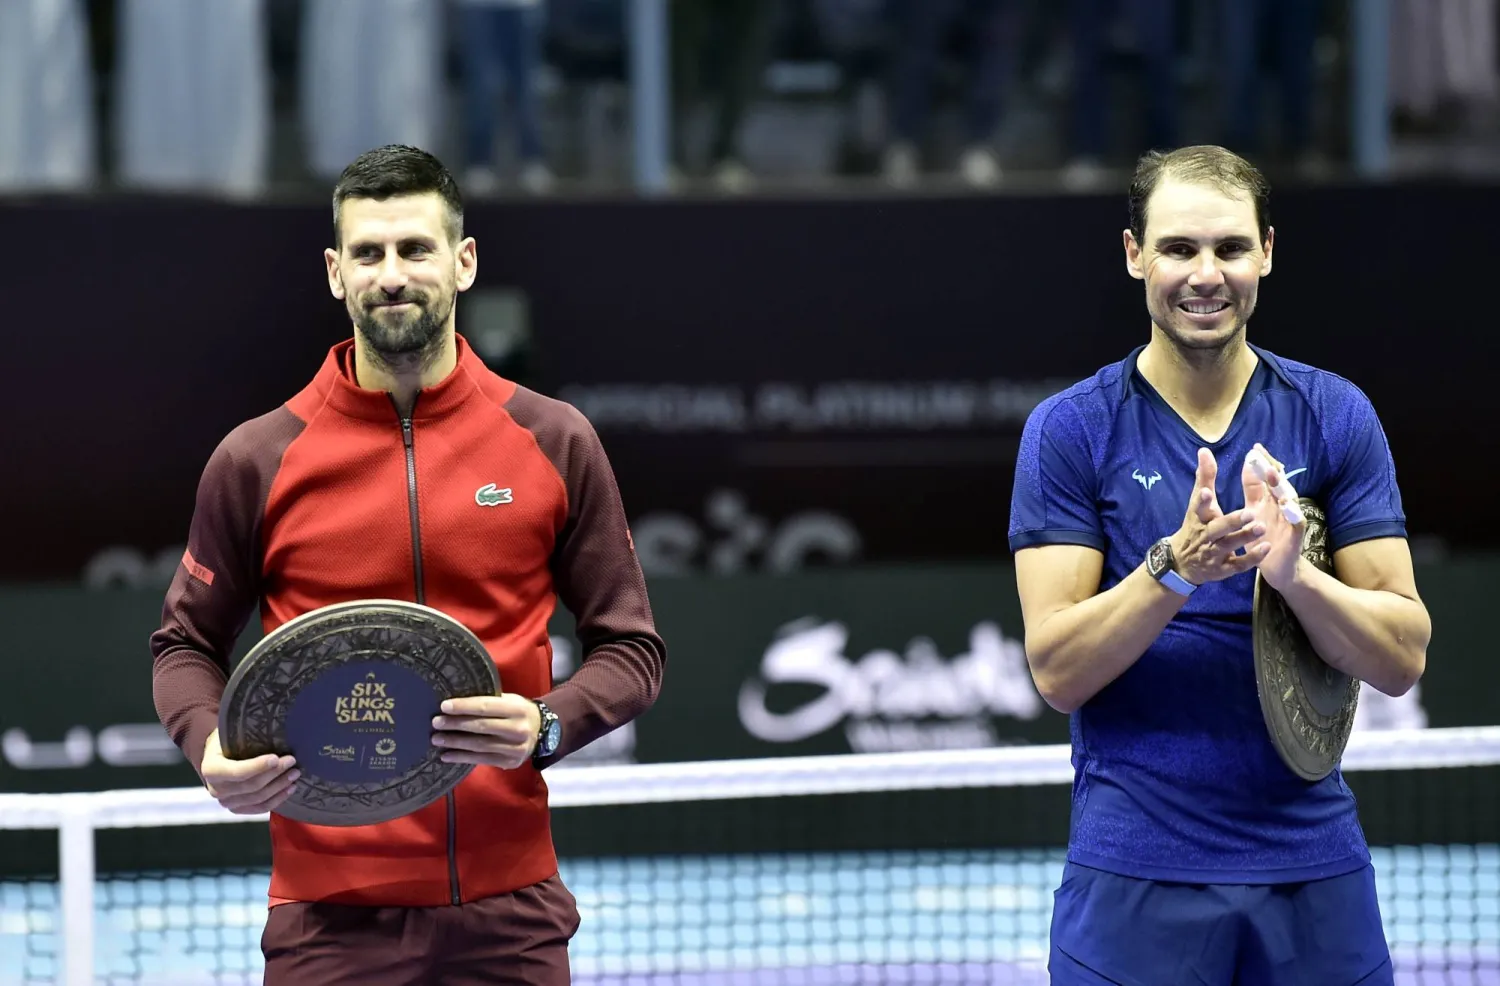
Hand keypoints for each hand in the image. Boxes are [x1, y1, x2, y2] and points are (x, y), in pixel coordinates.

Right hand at [201, 728, 298, 814]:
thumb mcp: (230, 734)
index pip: (237, 772)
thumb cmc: (228, 741)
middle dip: (275, 773)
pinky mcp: (237, 809)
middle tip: (292, 761)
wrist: (218, 757)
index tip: (276, 758)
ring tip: (295, 773)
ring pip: (258, 798)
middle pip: (251, 786)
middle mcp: (216, 789)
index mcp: (211, 769)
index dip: (258, 767)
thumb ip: (245, 735)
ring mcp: (226, 802)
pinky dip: (277, 799)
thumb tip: (274, 728)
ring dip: (280, 786)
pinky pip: (260, 808)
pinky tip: (290, 789)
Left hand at [431, 694, 540, 768]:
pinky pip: (481, 760)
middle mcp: (517, 729)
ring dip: (455, 743)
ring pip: (479, 745)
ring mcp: (514, 748)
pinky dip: (461, 758)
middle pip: (481, 727)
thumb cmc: (519, 712)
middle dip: (455, 725)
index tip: (444, 706)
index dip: (464, 706)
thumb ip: (489, 701)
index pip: (486, 707)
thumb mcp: (510, 701)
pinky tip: (446, 756)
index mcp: (517, 709)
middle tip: (436, 723)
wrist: (543, 732)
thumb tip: (456, 704)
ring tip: (437, 739)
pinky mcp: (509, 762)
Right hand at [1169, 448, 1270, 584]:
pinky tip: (1266, 548)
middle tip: (1250, 512)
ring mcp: (1214, 553)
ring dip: (1245, 537)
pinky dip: (1252, 558)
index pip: (1198, 507)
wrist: (1182, 564)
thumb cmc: (1195, 527)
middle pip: (1217, 528)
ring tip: (1262, 527)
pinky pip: (1238, 564)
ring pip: (1229, 545)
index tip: (1207, 492)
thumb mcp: (1197, 503)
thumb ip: (1205, 477)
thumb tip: (1204, 450)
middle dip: (1232, 521)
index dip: (1202, 501)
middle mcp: (1205, 535)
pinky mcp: (1223, 568)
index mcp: (1198, 518)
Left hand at [1241, 442, 1305, 589]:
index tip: (1254, 448)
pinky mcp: (1295, 537)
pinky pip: (1296, 524)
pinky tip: (1288, 506)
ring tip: (1274, 475)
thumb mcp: (1252, 512)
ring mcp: (1289, 520)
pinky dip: (1293, 514)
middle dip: (1270, 469)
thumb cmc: (1263, 538)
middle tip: (1262, 457)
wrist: (1277, 569)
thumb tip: (1249, 462)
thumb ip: (1253, 489)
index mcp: (1266, 501)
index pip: (1264, 478)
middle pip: (1277, 484)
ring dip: (1282, 487)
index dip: (1260, 464)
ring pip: (1288, 499)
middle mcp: (1279, 507)